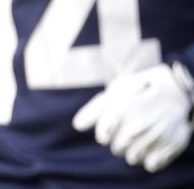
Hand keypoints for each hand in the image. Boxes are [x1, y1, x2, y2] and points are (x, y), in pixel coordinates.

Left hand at [73, 62, 193, 172]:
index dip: (103, 135)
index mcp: (123, 105)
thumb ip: (96, 108)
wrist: (176, 88)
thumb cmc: (140, 90)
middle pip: (118, 147)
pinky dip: (148, 160)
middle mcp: (140, 120)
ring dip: (131, 153)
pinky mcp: (173, 144)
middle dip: (117, 144)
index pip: (104, 133)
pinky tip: (150, 147)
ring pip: (133, 157)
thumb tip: (77, 126)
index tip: (106, 133)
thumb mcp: (117, 91)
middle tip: (125, 135)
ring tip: (136, 141)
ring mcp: (158, 133)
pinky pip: (152, 164)